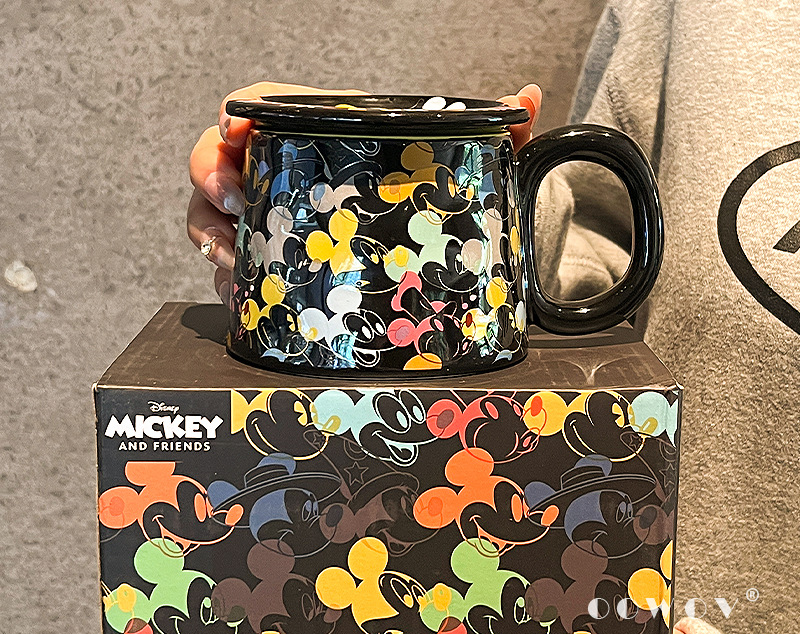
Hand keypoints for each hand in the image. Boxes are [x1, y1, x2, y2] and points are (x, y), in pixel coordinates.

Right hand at [186, 83, 540, 304]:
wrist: (412, 242)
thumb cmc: (413, 188)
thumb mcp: (445, 160)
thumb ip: (484, 127)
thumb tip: (528, 99)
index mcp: (314, 133)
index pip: (258, 108)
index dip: (236, 117)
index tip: (235, 132)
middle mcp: (282, 172)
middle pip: (218, 164)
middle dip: (213, 182)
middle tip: (237, 204)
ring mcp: (271, 218)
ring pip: (213, 218)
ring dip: (214, 238)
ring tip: (233, 261)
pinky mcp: (272, 260)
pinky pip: (234, 266)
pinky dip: (232, 280)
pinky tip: (244, 289)